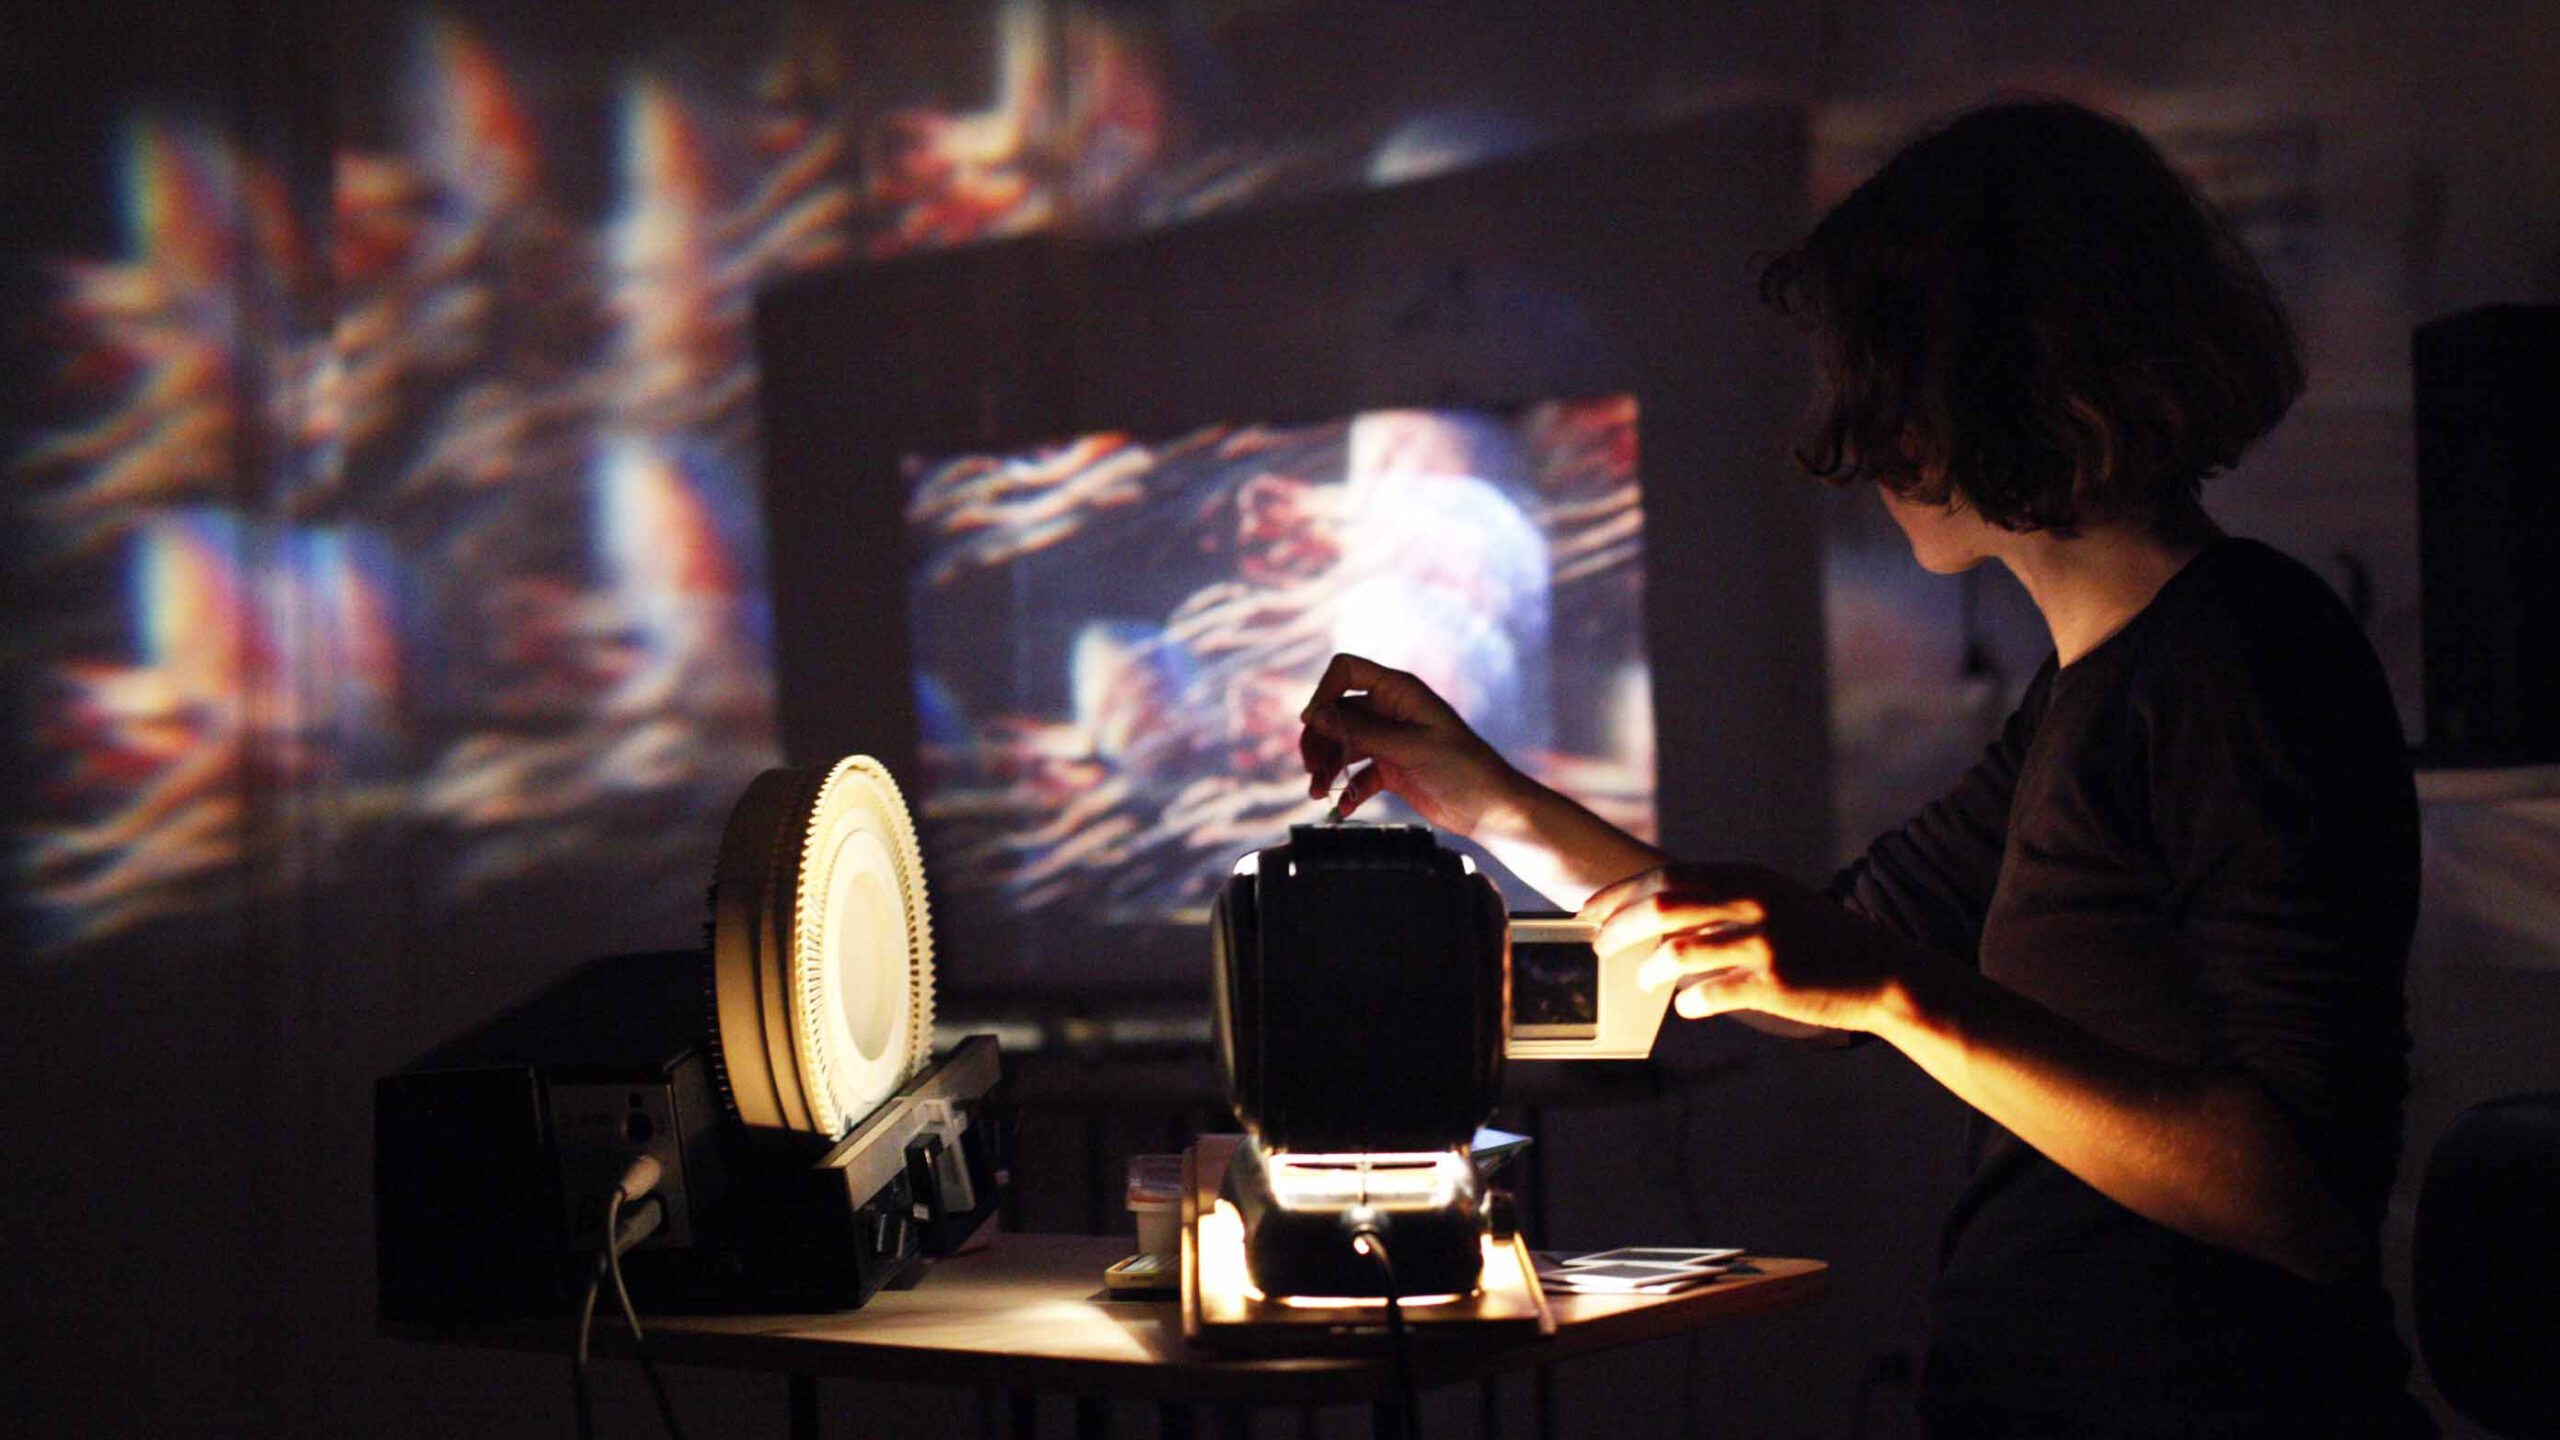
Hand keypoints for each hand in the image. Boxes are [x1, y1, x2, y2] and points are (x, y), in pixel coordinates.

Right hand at [1297, 653, 1522, 836]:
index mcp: (1398, 691)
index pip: (1346, 672)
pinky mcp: (1391, 768)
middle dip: (1320, 740)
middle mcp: (1390, 710)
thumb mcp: (1409, 747)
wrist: (1490, 808)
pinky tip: (1344, 807)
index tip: (1312, 723)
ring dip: (1327, 767)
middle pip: (1336, 713)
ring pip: (1341, 745)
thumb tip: (1314, 716)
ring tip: (1318, 793)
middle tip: (1312, 770)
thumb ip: (1360, 732)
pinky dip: (1347, 788)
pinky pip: (1357, 773)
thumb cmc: (1462, 768)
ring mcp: (1389, 739)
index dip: (1324, 693)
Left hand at [1580, 862, 1954, 1033]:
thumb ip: (1720, 901)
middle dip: (1619, 928)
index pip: (1665, 878)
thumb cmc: (1817, 939)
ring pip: (1678, 952)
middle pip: (1662, 908)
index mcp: (1746, 877)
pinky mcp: (1774, 984)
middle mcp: (1752, 903)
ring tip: (1644, 982)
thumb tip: (1654, 915)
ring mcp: (1763, 943)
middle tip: (1599, 947)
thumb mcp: (1772, 901)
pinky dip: (1688, 1002)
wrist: (1882, 971)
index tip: (1588, 911)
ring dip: (1650, 971)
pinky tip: (1688, 1005)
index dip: (1619, 895)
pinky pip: (1709, 994)